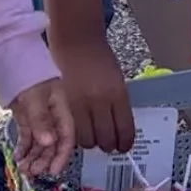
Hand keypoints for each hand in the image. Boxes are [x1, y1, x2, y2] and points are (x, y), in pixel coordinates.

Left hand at [10, 78, 73, 178]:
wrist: (11, 56)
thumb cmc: (28, 69)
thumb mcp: (35, 95)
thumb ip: (41, 119)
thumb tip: (48, 142)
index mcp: (61, 107)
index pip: (66, 136)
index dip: (62, 155)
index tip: (53, 170)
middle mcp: (52, 114)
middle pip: (53, 143)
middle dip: (44, 159)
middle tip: (33, 171)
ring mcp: (39, 116)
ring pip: (39, 143)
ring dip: (33, 157)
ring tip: (23, 168)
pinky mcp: (26, 116)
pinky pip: (27, 137)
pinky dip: (24, 148)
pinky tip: (19, 157)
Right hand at [54, 35, 134, 151]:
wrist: (77, 42)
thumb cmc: (100, 59)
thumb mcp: (117, 80)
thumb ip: (119, 103)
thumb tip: (121, 128)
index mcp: (118, 93)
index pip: (125, 128)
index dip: (125, 143)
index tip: (125, 147)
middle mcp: (100, 100)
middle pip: (106, 138)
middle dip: (110, 146)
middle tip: (110, 146)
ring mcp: (81, 103)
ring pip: (87, 139)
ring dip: (92, 142)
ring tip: (94, 137)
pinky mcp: (65, 105)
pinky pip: (73, 130)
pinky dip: (79, 134)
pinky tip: (82, 130)